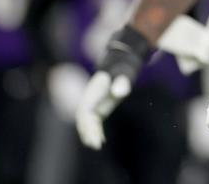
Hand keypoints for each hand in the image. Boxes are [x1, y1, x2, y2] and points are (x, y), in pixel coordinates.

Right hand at [74, 25, 151, 148]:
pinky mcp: (99, 107)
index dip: (86, 122)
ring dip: (90, 133)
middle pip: (83, 118)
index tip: (92, 133)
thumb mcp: (124, 74)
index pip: (84, 110)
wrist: (121, 63)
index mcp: (93, 91)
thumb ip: (122, 83)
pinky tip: (100, 141)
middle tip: (95, 143)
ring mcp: (93, 103)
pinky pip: (93, 122)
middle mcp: (89, 98)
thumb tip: (120, 91)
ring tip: (97, 144)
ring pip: (87, 122)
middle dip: (87, 131)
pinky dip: (95, 131)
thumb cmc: (123, 69)